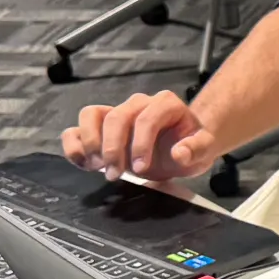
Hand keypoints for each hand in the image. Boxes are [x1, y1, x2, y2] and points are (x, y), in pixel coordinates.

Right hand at [63, 90, 214, 180]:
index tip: (141, 168)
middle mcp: (138, 104)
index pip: (147, 118)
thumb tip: (180, 153)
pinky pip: (77, 128)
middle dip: (113, 147)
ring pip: (90, 115)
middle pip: (116, 117)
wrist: (182, 147)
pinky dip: (74, 145)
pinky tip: (84, 164)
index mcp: (165, 104)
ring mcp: (116, 113)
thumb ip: (196, 149)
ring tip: (97, 167)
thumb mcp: (203, 149)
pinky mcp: (100, 127)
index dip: (141, 144)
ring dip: (90, 143)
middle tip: (116, 174)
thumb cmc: (191, 145)